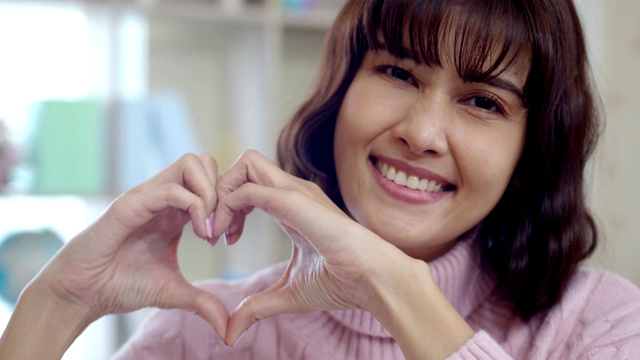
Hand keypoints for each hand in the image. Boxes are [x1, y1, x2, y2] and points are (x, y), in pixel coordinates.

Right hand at [36, 153, 228, 337]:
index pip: (212, 182)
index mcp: (175, 211)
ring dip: (211, 194)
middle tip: (221, 227)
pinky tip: (199, 234)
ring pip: (193, 164)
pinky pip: (171, 189)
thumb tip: (227, 327)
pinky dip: (195, 206)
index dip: (228, 205)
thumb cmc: (121, 286)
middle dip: (223, 191)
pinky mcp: (131, 204)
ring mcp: (148, 196)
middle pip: (205, 162)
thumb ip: (202, 302)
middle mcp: (163, 197)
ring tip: (209, 230)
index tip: (229, 237)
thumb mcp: (172, 292)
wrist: (82, 293)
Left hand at [213, 150, 406, 343]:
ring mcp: (295, 192)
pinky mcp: (294, 202)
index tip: (222, 240)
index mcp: (292, 205)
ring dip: (220, 194)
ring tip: (217, 231)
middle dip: (219, 192)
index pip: (250, 183)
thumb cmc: (343, 282)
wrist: (374, 280)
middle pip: (244, 165)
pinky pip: (248, 189)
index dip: (228, 206)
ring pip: (244, 165)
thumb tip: (230, 332)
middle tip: (213, 232)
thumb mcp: (289, 293)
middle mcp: (292, 191)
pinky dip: (226, 206)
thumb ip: (258, 306)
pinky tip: (225, 237)